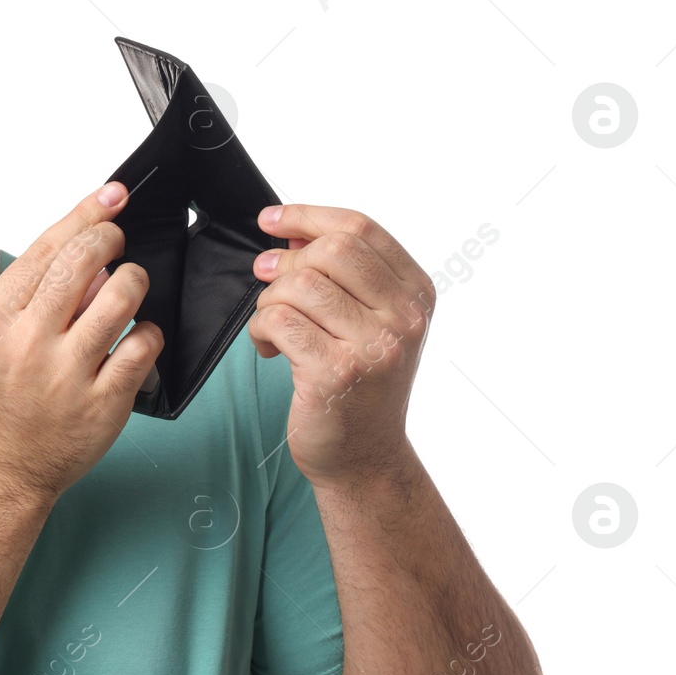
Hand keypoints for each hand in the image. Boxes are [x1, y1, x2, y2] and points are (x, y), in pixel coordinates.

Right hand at [0, 182, 163, 505]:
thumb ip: (31, 296)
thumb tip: (86, 256)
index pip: (47, 247)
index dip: (87, 214)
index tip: (112, 196)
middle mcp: (27, 341)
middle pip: (85, 260)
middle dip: (112, 240)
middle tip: (119, 247)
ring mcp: (66, 374)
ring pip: (122, 295)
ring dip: (134, 283)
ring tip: (128, 292)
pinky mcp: (104, 403)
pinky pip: (144, 344)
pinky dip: (148, 333)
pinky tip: (136, 339)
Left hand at [251, 204, 433, 490]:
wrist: (364, 457)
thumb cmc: (359, 386)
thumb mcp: (366, 322)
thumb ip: (340, 276)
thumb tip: (291, 232)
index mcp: (415, 294)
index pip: (360, 230)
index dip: (308, 216)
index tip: (272, 220)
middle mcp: (404, 318)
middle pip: (330, 251)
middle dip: (287, 263)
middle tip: (268, 281)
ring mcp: (374, 346)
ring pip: (299, 286)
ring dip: (269, 301)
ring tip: (273, 327)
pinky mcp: (335, 372)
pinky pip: (278, 321)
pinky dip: (260, 329)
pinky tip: (268, 348)